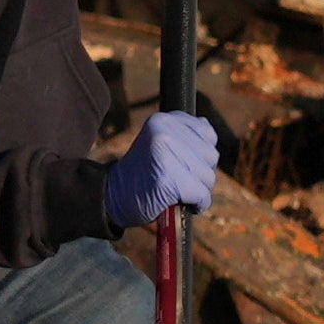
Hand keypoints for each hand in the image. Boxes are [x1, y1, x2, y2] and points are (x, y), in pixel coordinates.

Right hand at [103, 110, 217, 226]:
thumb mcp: (159, 143)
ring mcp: (166, 154)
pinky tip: (180, 203)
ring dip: (198, 190)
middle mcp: (166, 131)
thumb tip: (206, 126)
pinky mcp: (168, 178)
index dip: (200, 155)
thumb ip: (183, 134)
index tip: (182, 164)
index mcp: (163, 119)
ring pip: (208, 176)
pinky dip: (197, 204)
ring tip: (176, 191)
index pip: (207, 133)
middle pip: (211, 156)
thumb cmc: (141, 174)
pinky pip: (201, 194)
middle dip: (200, 174)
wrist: (113, 197)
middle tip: (177, 181)